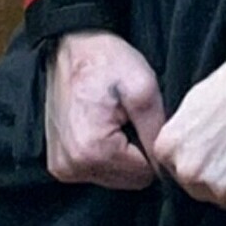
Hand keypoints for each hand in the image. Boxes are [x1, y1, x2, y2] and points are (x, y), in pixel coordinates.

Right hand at [45, 30, 165, 190]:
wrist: (70, 45)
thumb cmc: (106, 60)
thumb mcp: (142, 86)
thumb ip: (156, 128)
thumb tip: (167, 164)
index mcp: (94, 151)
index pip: (144, 174)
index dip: (154, 149)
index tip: (147, 122)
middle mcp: (73, 167)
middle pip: (127, 181)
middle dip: (136, 153)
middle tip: (131, 118)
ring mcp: (62, 168)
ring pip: (112, 177)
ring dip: (121, 154)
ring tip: (116, 119)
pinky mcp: (58, 163)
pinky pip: (94, 171)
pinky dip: (104, 153)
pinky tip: (103, 126)